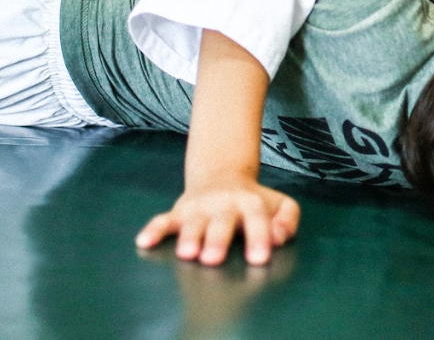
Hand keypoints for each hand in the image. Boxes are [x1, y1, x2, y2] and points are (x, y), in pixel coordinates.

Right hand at [135, 176, 299, 266]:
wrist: (223, 174)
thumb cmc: (254, 200)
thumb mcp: (280, 204)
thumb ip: (288, 219)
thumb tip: (279, 238)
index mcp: (251, 202)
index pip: (257, 219)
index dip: (259, 238)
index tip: (259, 259)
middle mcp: (224, 203)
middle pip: (222, 221)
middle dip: (217, 239)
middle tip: (214, 259)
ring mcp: (200, 207)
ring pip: (193, 221)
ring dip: (189, 236)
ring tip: (187, 253)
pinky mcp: (179, 211)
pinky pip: (163, 219)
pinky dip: (154, 229)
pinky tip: (145, 242)